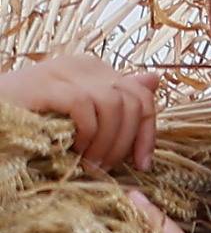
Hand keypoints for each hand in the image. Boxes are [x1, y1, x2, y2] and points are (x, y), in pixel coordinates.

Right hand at [5, 53, 161, 171]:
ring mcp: (65, 71)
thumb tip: (155, 80)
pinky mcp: (47, 84)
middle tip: (108, 167)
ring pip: (113, 105)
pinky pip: (85, 108)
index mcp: (96, 70)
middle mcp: (85, 65)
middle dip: (126, 142)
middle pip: (133, 102)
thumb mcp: (81, 113)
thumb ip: (115, 100)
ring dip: (107, 142)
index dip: (147, 134)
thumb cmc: (34, 117)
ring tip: (91, 164)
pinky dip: (86, 133)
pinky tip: (74, 150)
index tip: (142, 165)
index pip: (142, 98)